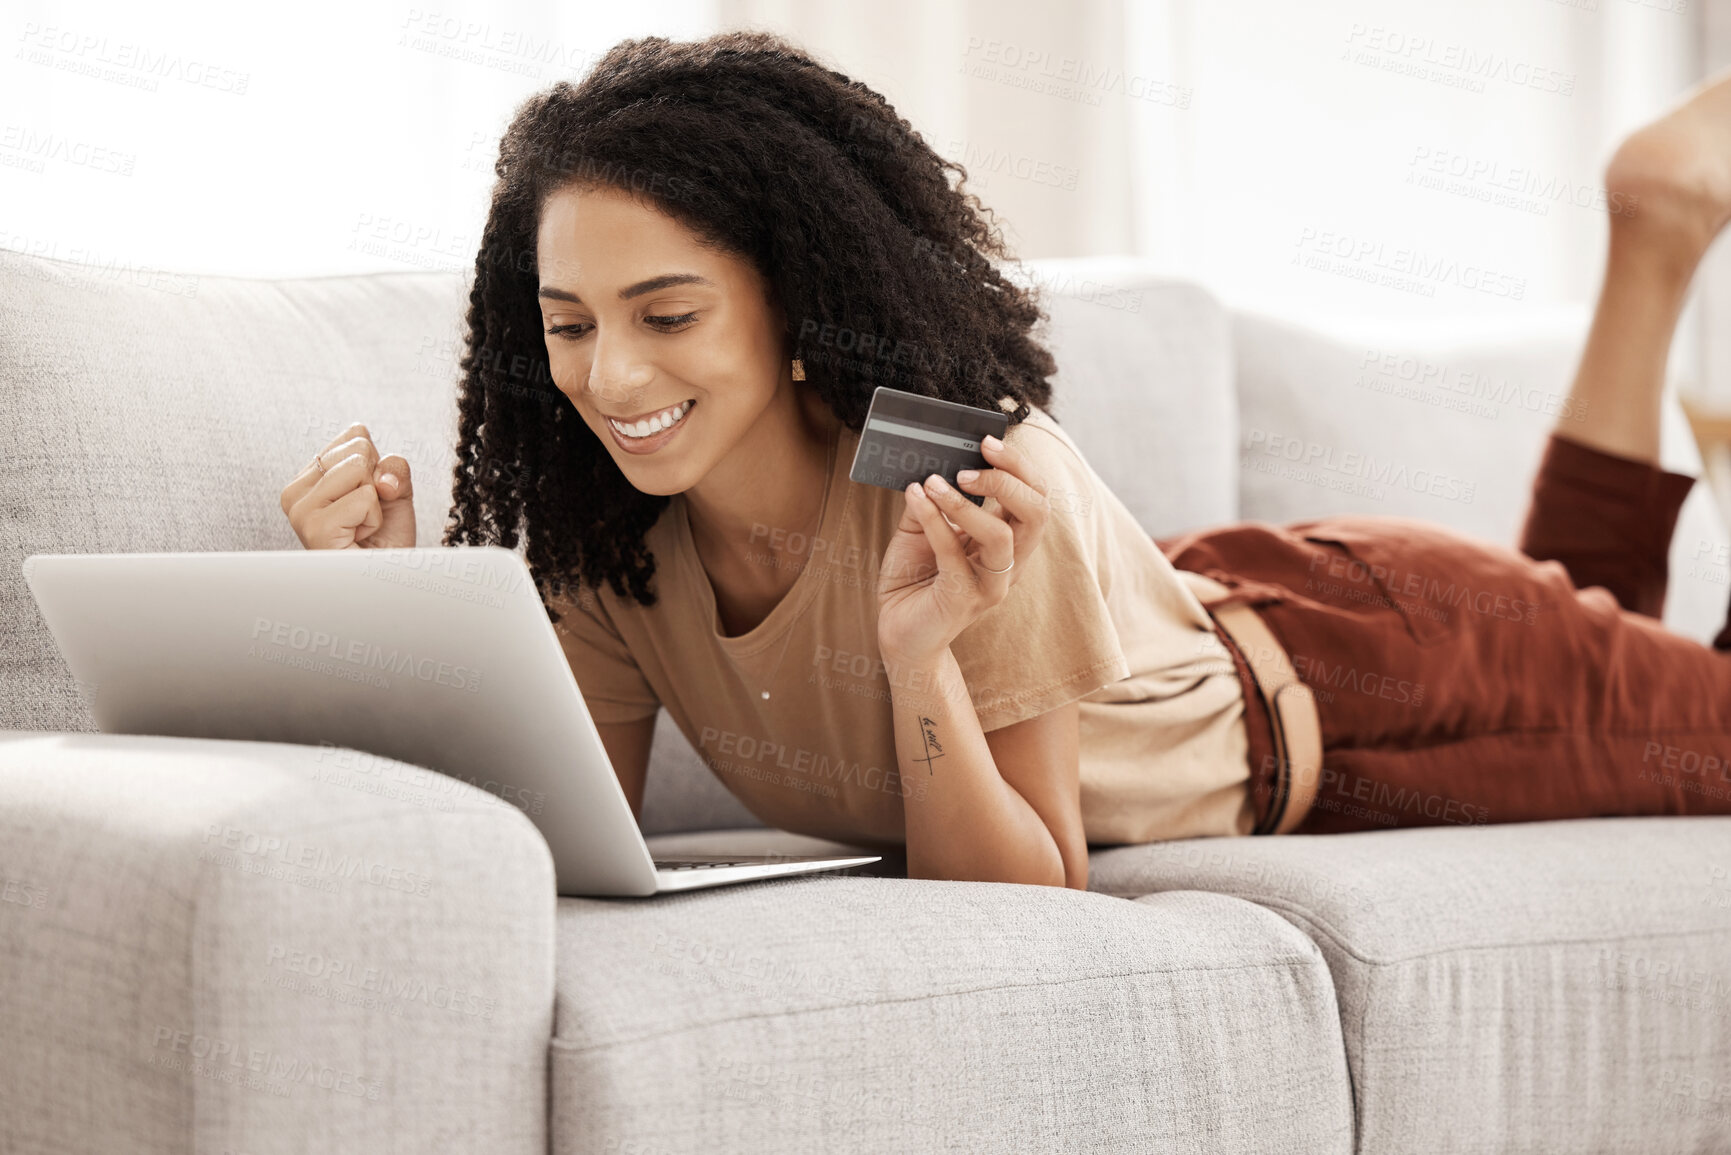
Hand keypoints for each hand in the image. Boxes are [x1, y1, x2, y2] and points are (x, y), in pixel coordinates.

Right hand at [280, 422, 416, 549]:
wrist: (386, 581)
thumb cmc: (385, 540)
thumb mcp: (395, 492)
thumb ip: (393, 468)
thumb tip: (382, 479)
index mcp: (309, 476)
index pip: (356, 436)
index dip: (378, 467)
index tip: (369, 499)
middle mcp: (295, 491)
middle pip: (358, 448)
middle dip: (377, 484)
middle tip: (365, 517)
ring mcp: (299, 509)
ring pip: (358, 468)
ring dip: (376, 502)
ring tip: (361, 527)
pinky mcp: (312, 526)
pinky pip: (364, 498)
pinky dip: (374, 518)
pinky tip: (359, 538)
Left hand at [876, 435, 1051, 660]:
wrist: (898, 631)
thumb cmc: (914, 578)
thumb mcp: (922, 528)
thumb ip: (932, 499)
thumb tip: (931, 462)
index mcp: (1009, 541)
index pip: (1035, 497)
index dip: (1018, 466)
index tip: (987, 441)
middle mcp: (1010, 563)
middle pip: (1037, 512)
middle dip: (1009, 477)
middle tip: (971, 461)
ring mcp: (991, 585)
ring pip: (1003, 535)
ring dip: (968, 502)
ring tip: (935, 482)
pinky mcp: (963, 599)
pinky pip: (954, 554)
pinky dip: (934, 519)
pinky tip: (916, 497)